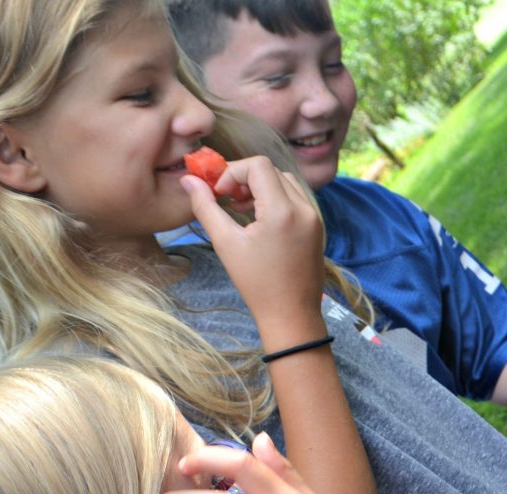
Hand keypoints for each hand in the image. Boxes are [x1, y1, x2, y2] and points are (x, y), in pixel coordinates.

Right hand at [181, 157, 325, 333]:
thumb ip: (205, 207)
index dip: (233, 172)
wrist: (291, 314)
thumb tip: (189, 180)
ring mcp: (314, 217)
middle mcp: (304, 208)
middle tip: (227, 200)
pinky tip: (259, 219)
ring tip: (241, 210)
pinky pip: (296, 198)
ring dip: (261, 187)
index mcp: (283, 211)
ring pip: (285, 182)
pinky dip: (276, 199)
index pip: (258, 166)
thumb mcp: (226, 243)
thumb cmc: (256, 283)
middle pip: (271, 171)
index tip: (219, 194)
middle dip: (245, 179)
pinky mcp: (317, 226)